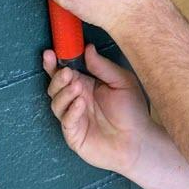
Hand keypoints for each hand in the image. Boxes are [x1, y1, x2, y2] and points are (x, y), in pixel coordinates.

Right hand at [44, 43, 151, 175]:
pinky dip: (71, 111)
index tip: (49, 53)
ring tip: (77, 87)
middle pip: (55, 87)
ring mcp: (74, 118)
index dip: (54, 64)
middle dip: (57, 78)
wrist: (138, 141)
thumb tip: (88, 47)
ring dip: (64, 93)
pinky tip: (80, 104)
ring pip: (57, 103)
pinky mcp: (74, 134)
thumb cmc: (132, 111)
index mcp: (86, 85)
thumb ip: (103, 66)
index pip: (64, 72)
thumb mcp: (122, 82)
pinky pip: (66, 121)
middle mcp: (77, 100)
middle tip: (68, 73)